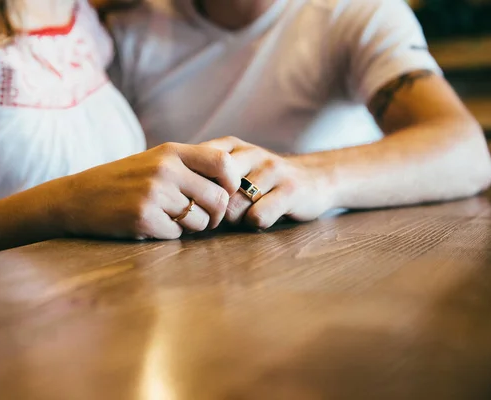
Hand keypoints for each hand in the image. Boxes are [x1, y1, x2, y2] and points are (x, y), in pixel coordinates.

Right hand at [50, 142, 240, 239]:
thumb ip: (190, 166)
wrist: (76, 197)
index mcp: (172, 151)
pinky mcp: (142, 218)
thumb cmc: (124, 181)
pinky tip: (151, 225)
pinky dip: (169, 235)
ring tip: (171, 219)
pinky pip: (176, 234)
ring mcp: (153, 193)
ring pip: (200, 221)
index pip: (223, 162)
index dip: (232, 183)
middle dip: (216, 215)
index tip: (224, 194)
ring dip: (192, 227)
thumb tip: (234, 183)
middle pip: (218, 198)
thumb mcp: (156, 161)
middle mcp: (165, 169)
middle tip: (204, 219)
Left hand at [201, 137, 333, 229]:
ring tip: (243, 217)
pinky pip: (258, 215)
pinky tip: (262, 219)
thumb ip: (206, 173)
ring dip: (234, 220)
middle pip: (213, 189)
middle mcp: (250, 153)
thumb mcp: (235, 167)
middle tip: (218, 218)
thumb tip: (173, 193)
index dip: (193, 193)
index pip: (196, 168)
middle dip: (212, 210)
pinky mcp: (290, 190)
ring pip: (233, 206)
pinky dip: (255, 223)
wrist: (317, 178)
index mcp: (230, 146)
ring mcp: (272, 170)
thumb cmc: (264, 180)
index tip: (197, 205)